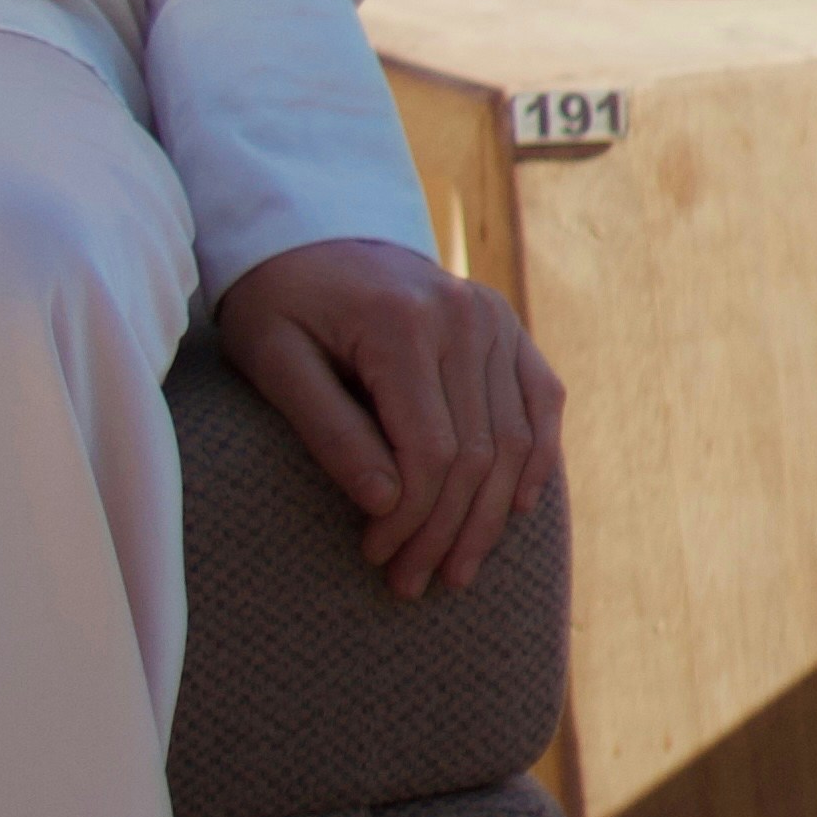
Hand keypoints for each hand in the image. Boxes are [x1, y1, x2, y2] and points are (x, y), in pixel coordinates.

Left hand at [216, 239, 562, 601]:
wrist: (303, 233)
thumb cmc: (278, 304)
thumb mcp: (274, 360)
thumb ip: (329, 430)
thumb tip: (385, 504)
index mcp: (401, 321)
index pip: (429, 454)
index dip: (410, 521)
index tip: (377, 558)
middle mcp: (460, 314)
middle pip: (476, 456)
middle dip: (446, 533)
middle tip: (412, 584)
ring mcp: (491, 314)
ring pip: (514, 442)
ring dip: (491, 517)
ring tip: (456, 568)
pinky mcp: (504, 320)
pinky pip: (541, 400)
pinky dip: (536, 458)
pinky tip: (516, 509)